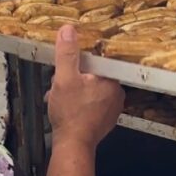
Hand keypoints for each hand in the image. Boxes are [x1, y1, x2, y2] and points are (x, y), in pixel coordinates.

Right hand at [47, 25, 123, 147]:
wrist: (73, 145)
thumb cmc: (71, 113)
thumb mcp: (64, 78)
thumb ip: (67, 54)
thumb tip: (68, 30)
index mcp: (112, 80)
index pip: (98, 61)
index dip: (80, 62)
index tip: (68, 67)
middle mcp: (116, 93)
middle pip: (92, 75)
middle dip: (73, 78)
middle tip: (59, 85)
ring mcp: (111, 108)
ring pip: (90, 90)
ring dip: (73, 91)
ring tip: (59, 97)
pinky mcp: (104, 120)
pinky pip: (90, 104)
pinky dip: (78, 104)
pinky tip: (65, 108)